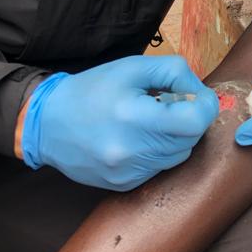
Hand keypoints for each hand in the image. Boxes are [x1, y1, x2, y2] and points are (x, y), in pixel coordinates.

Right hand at [20, 55, 218, 190]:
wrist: (47, 123)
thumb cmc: (92, 89)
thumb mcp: (133, 67)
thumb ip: (174, 72)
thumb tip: (201, 93)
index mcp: (134, 117)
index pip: (196, 121)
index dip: (204, 105)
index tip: (196, 95)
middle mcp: (132, 151)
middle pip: (191, 139)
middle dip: (188, 118)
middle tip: (167, 103)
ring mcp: (128, 173)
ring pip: (178, 155)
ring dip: (175, 136)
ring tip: (150, 119)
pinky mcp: (124, 185)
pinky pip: (160, 168)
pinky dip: (158, 151)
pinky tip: (137, 137)